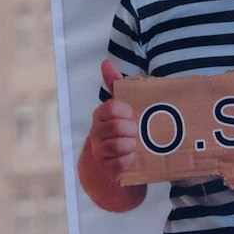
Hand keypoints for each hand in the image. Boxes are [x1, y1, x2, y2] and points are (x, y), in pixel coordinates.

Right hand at [88, 60, 138, 181]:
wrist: (122, 165)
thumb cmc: (125, 131)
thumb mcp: (123, 108)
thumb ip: (116, 85)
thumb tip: (106, 62)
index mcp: (100, 116)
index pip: (110, 107)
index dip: (125, 111)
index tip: (132, 114)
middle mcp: (96, 134)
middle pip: (115, 127)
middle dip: (130, 129)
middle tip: (137, 132)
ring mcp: (100, 153)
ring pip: (116, 146)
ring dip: (131, 145)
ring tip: (136, 145)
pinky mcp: (107, 171)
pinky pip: (119, 165)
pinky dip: (129, 161)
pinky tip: (134, 158)